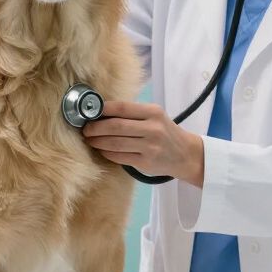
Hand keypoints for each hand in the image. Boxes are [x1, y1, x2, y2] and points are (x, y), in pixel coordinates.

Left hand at [81, 100, 204, 186]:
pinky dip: (107, 153)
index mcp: (153, 112)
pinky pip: (120, 157)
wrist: (185, 154)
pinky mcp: (146, 163)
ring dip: (98, 141)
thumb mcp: (155, 116)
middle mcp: (152, 129)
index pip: (121, 108)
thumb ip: (133, 113)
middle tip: (86, 129)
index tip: (90, 112)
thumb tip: (102, 112)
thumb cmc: (165, 131)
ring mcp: (149, 147)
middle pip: (115, 127)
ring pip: (115, 143)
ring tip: (90, 139)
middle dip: (96, 128)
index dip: (102, 110)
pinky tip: (101, 149)